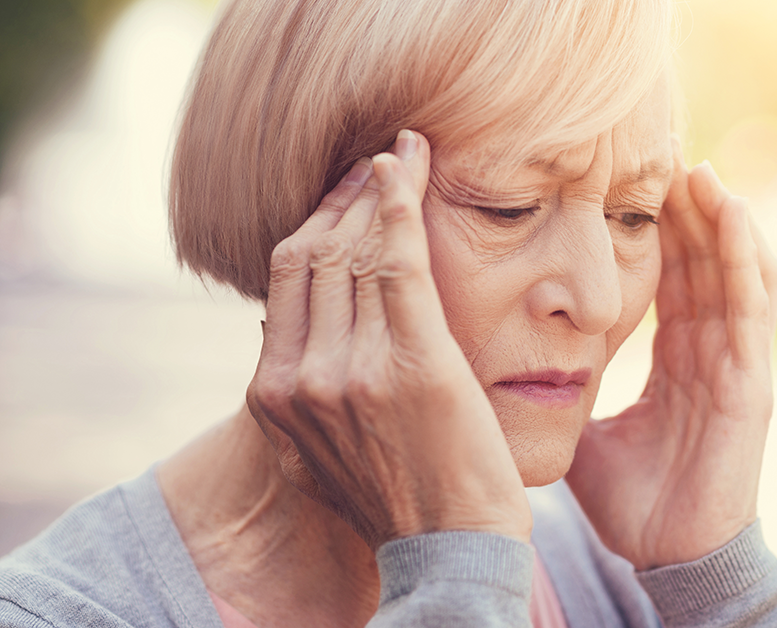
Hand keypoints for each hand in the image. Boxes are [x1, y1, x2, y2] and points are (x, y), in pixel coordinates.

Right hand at [245, 131, 530, 551]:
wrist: (450, 549)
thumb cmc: (400, 498)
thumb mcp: (320, 451)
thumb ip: (302, 393)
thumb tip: (289, 336)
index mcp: (274, 394)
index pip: (287, 277)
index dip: (316, 222)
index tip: (346, 192)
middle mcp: (302, 377)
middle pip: (317, 254)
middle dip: (348, 197)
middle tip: (379, 162)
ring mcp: (354, 369)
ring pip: (357, 251)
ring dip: (380, 191)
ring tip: (405, 158)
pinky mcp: (414, 362)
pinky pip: (400, 262)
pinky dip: (402, 205)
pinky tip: (412, 167)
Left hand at [566, 139, 776, 569]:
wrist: (668, 556)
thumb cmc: (636, 502)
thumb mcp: (588, 434)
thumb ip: (568, 396)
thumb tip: (521, 373)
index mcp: (677, 361)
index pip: (674, 279)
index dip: (661, 233)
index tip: (636, 185)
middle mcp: (712, 352)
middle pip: (705, 263)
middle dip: (689, 211)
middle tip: (665, 157)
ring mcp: (737, 363)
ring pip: (736, 271)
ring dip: (720, 219)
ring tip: (697, 169)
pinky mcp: (751, 380)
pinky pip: (751, 304)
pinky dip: (742, 253)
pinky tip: (727, 207)